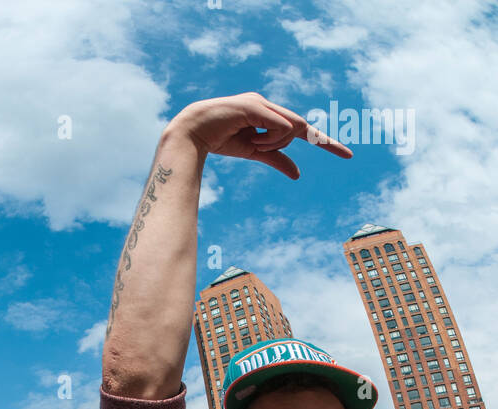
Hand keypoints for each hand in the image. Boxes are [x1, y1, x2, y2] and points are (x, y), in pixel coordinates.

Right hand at [170, 92, 351, 179]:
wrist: (192, 133)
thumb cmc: (220, 141)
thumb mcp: (254, 153)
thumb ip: (276, 160)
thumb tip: (298, 174)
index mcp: (269, 115)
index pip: (302, 128)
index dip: (325, 141)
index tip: (347, 154)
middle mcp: (269, 106)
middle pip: (300, 127)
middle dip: (307, 142)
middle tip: (313, 152)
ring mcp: (262, 103)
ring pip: (291, 129)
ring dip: (273, 144)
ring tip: (250, 143)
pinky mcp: (256, 106)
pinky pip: (280, 127)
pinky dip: (269, 139)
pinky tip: (251, 139)